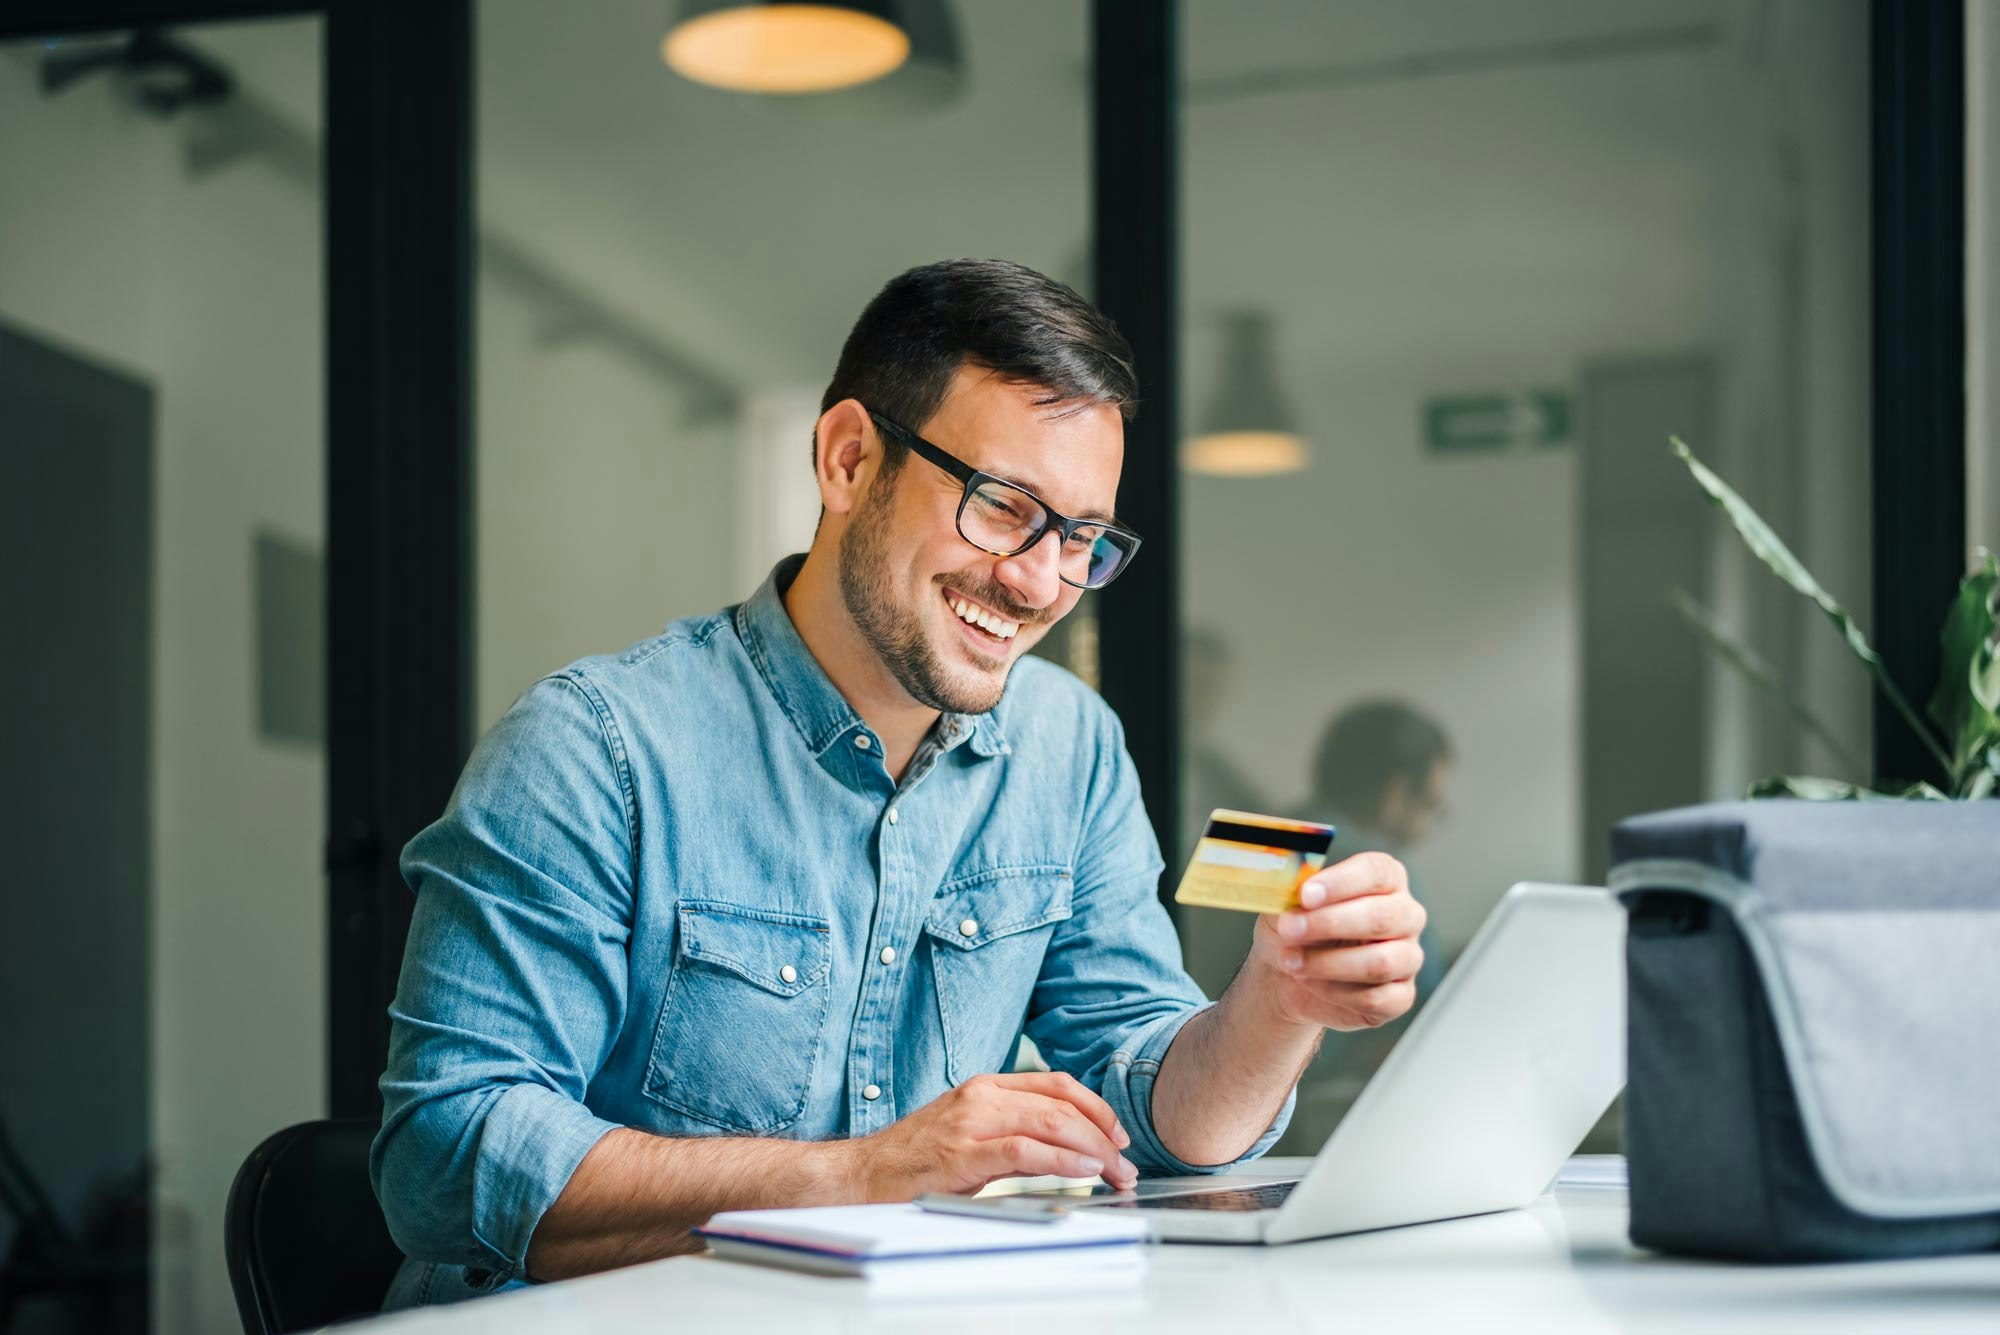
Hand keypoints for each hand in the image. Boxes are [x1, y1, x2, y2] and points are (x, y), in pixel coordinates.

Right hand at [840, 1072, 1138, 1199]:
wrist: (861, 1175)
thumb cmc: (914, 1160)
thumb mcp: (970, 1134)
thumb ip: (1014, 1134)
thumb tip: (1065, 1148)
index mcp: (985, 1086)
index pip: (1055, 1083)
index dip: (1095, 1106)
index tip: (1118, 1134)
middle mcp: (981, 1095)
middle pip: (1062, 1103)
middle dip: (1103, 1134)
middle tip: (1125, 1164)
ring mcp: (971, 1122)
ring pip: (1051, 1122)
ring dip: (1093, 1149)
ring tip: (1114, 1171)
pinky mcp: (963, 1153)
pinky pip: (1025, 1150)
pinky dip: (1062, 1159)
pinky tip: (1083, 1169)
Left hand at [1247, 850, 1426, 1031]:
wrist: (1286, 971)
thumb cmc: (1295, 928)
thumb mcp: (1286, 902)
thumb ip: (1294, 890)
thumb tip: (1295, 886)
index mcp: (1386, 880)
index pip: (1377, 872)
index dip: (1341, 882)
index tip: (1306, 894)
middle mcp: (1406, 915)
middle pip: (1382, 917)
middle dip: (1330, 923)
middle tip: (1290, 929)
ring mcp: (1408, 958)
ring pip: (1380, 962)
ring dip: (1327, 963)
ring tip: (1290, 960)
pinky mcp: (1400, 996)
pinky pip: (1375, 998)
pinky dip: (1334, 992)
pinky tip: (1308, 982)